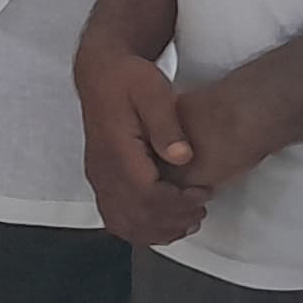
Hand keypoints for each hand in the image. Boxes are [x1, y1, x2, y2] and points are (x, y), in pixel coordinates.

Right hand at [75, 33, 206, 247]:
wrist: (101, 73)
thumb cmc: (128, 79)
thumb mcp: (153, 90)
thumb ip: (167, 124)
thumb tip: (182, 157)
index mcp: (116, 150)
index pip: (145, 195)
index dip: (177, 203)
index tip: (202, 192)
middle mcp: (103, 169)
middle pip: (134, 216)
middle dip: (172, 219)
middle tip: (200, 208)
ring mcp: (100, 177)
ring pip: (123, 223)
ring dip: (157, 229)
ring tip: (186, 218)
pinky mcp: (102, 179)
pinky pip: (116, 217)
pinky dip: (142, 227)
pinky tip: (164, 219)